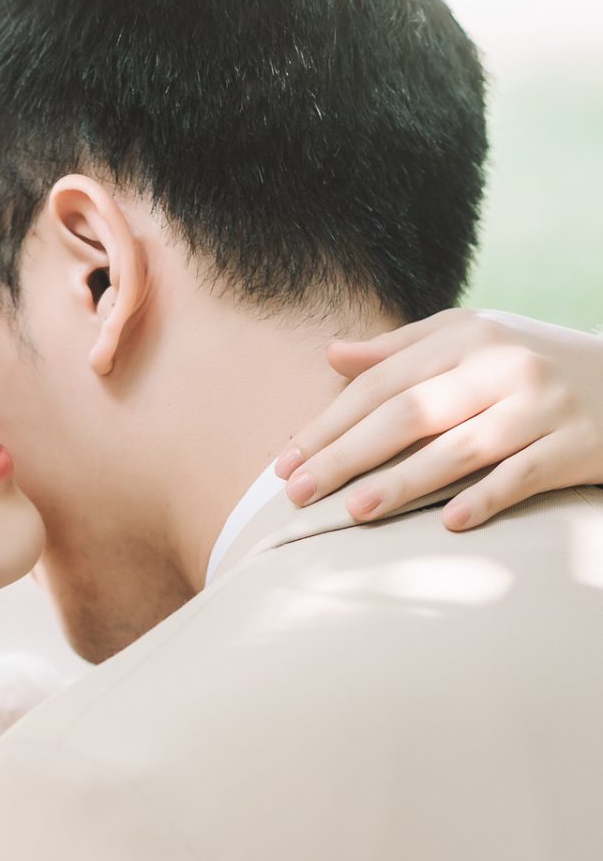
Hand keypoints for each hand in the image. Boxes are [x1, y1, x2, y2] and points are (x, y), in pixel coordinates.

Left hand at [275, 308, 602, 529]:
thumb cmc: (535, 366)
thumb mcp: (476, 340)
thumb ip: (404, 349)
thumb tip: (332, 354)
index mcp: (470, 336)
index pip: (383, 383)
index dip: (330, 423)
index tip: (286, 461)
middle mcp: (502, 366)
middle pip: (410, 413)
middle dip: (348, 455)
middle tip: (299, 493)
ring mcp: (540, 406)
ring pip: (460, 447)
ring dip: (404, 482)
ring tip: (355, 511)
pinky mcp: (575, 446)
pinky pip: (523, 476)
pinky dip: (488, 498)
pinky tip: (452, 524)